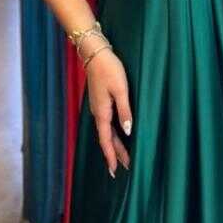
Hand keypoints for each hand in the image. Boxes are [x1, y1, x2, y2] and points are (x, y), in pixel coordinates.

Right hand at [85, 47, 132, 177]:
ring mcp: (98, 107)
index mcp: (102, 112)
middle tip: (124, 168)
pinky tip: (117, 134)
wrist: (94, 53)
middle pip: (107, 138)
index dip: (111, 156)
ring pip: (106, 131)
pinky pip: (106, 123)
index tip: (115, 170)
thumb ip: (125, 111)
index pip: (107, 140)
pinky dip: (112, 133)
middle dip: (115, 154)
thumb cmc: (109, 69)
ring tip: (122, 156)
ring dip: (114, 145)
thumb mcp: (121, 90)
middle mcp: (98, 113)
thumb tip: (128, 131)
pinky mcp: (100, 101)